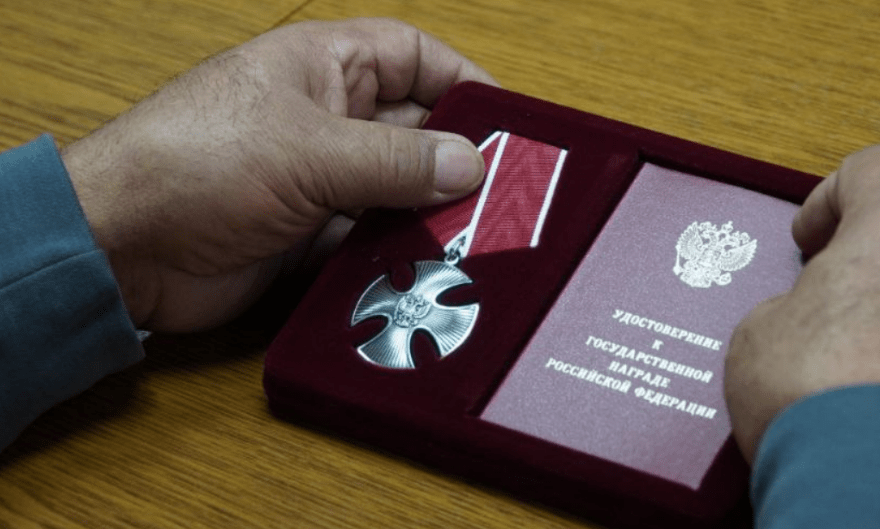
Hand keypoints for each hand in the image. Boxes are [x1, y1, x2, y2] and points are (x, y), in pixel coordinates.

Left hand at [61, 18, 496, 331]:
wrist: (124, 247)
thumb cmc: (197, 163)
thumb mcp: (311, 152)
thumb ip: (397, 160)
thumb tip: (469, 164)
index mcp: (325, 67)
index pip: (414, 57)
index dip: (464, 83)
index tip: (511, 122)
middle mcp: (326, 118)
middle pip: (414, 129)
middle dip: (456, 159)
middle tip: (506, 194)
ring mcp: (318, 179)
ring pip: (396, 190)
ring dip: (430, 213)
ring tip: (478, 237)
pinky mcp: (309, 233)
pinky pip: (370, 238)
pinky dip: (397, 252)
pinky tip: (429, 267)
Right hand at [725, 145, 879, 462]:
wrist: (858, 473)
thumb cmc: (810, 393)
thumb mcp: (757, 330)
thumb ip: (788, 301)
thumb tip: (801, 316)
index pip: (869, 170)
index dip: (830, 198)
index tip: (809, 237)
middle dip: (865, 254)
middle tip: (834, 284)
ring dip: (873, 305)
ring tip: (849, 341)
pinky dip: (878, 350)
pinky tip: (864, 375)